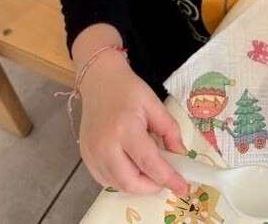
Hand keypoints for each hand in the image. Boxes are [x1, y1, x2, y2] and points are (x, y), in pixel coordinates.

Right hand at [77, 51, 187, 194]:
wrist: (99, 80)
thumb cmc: (128, 90)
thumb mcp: (154, 104)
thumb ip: (170, 130)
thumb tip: (181, 155)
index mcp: (125, 128)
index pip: (148, 162)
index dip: (167, 178)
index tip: (181, 186)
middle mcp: (105, 145)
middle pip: (131, 181)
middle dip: (152, 186)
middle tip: (165, 179)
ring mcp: (92, 154)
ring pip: (118, 185)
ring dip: (138, 185)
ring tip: (150, 171)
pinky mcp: (85, 157)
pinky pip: (105, 180)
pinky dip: (122, 180)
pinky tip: (132, 167)